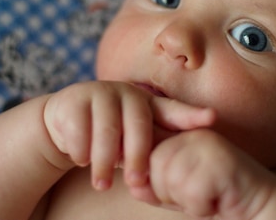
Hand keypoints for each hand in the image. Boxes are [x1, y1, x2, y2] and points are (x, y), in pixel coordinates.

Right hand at [43, 81, 215, 190]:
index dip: (192, 114)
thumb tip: (177, 173)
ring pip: (107, 131)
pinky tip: (80, 159)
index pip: (173, 110)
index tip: (212, 117)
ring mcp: (100, 91)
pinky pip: (80, 130)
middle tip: (136, 184)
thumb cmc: (109, 137)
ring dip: (104, 162)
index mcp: (147, 104)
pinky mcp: (74, 97)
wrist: (63, 123)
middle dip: (138, 156)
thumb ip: (153, 150)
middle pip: (138, 124)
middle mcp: (127, 92)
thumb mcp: (132, 141)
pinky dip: (81, 151)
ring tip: (102, 185)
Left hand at [130, 129, 275, 219]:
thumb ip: (151, 186)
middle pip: (154, 166)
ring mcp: (208, 145)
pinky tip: (218, 199)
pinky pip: (192, 192)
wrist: (257, 203)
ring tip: (208, 195)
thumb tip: (133, 183)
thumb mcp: (176, 191)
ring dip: (188, 200)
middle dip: (170, 192)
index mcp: (180, 134)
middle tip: (197, 193)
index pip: (146, 156)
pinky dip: (202, 206)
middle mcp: (192, 134)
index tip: (181, 190)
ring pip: (171, 179)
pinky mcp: (221, 161)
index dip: (155, 182)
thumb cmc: (213, 196)